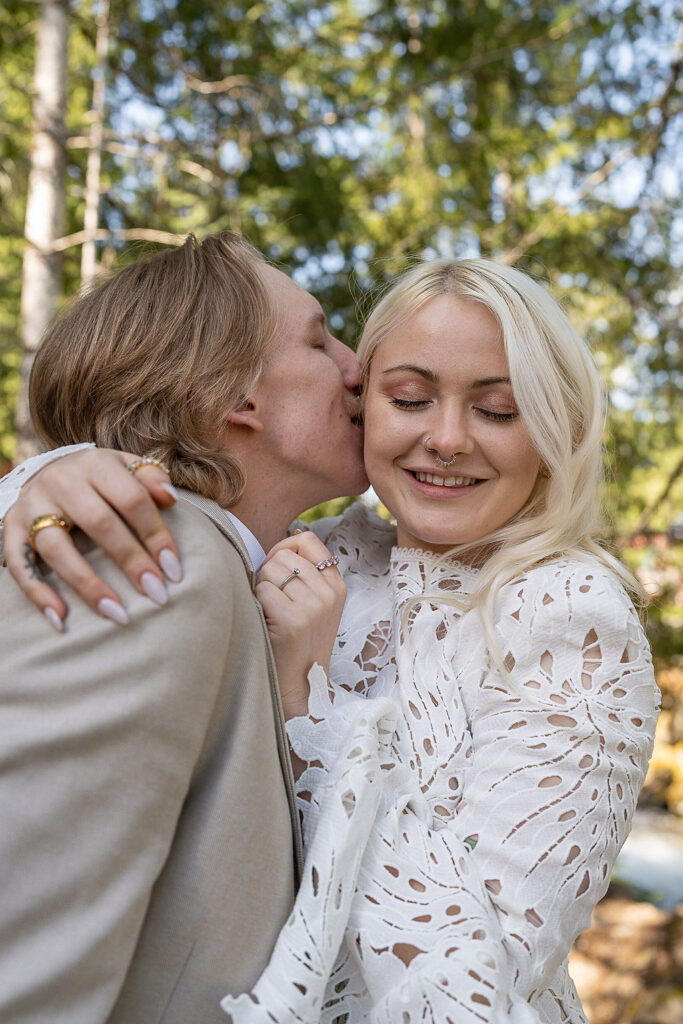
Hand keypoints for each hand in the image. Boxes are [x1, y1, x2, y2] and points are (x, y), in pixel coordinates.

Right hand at [3, 449, 182, 629]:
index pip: (132, 499)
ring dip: (88, 584)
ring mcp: (32, 504)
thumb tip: (170, 498)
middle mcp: (60, 480)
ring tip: (117, 613)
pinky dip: (37, 592)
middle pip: (99, 523)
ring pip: (57, 548)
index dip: (156, 535)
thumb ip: (151, 478)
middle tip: (157, 593)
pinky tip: (59, 618)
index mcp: (95, 464)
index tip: (174, 570)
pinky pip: (18, 562)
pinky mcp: (11, 527)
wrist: (48, 471)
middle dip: (131, 560)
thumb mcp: (126, 467)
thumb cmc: (100, 478)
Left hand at [256, 532, 345, 719]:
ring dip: (262, 588)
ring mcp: (313, 607)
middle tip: (272, 600)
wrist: (302, 686)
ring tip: (271, 611)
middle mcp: (329, 593)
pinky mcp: (293, 621)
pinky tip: (267, 622)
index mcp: (337, 585)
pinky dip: (257, 604)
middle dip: (268, 573)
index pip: (307, 540)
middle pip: (283, 555)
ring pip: (271, 570)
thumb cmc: (299, 642)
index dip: (284, 548)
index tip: (278, 569)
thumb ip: (306, 572)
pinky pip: (263, 590)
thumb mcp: (316, 604)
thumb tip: (288, 539)